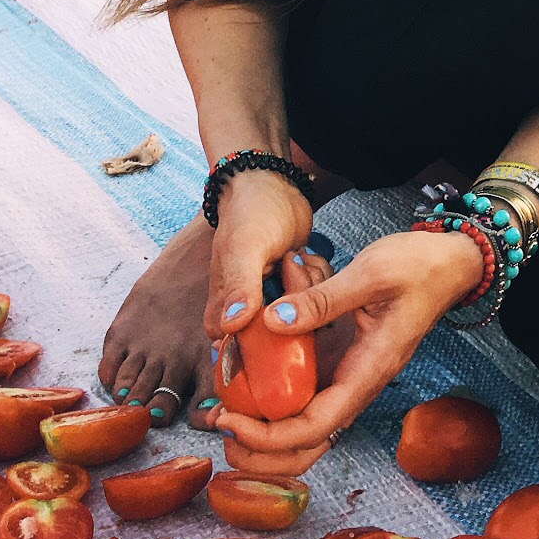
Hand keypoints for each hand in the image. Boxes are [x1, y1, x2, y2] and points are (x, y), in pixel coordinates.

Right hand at [204, 171, 313, 340]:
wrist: (273, 185)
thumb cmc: (252, 213)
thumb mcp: (246, 248)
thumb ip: (238, 286)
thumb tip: (228, 326)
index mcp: (223, 312)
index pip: (242, 353)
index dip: (268, 346)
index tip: (285, 320)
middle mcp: (246, 313)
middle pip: (282, 336)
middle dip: (296, 304)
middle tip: (290, 266)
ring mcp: (273, 300)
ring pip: (304, 315)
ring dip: (308, 285)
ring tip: (295, 255)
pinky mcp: (294, 287)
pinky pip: (316, 297)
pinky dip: (316, 275)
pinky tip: (303, 254)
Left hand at [212, 230, 483, 474]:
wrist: (449, 263)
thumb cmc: (418, 266)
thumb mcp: (371, 272)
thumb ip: (323, 297)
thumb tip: (270, 321)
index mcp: (368, 371)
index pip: (314, 427)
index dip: (268, 436)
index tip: (228, 419)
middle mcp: (358, 385)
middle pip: (309, 447)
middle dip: (261, 453)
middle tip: (218, 428)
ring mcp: (350, 378)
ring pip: (307, 433)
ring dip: (266, 439)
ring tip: (225, 419)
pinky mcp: (343, 365)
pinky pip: (307, 401)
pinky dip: (275, 407)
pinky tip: (247, 390)